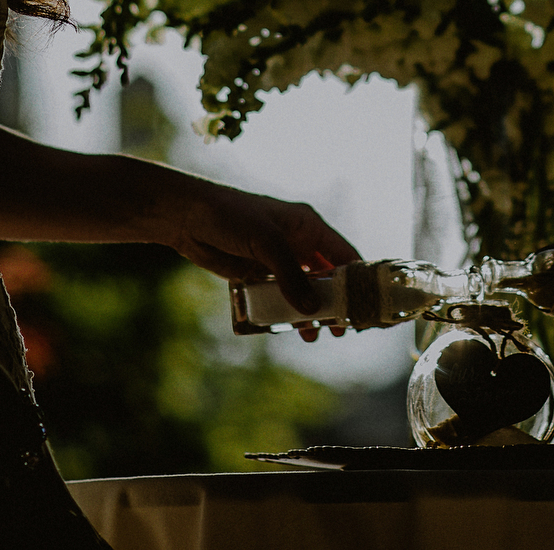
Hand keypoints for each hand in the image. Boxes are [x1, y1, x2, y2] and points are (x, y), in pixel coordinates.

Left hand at [143, 171, 361, 341]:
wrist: (187, 218)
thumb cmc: (231, 217)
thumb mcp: (266, 243)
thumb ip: (290, 275)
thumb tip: (311, 309)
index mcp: (307, 226)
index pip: (343, 254)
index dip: (357, 279)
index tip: (366, 306)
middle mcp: (297, 243)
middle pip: (326, 277)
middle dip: (334, 302)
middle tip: (341, 329)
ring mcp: (277, 260)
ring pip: (302, 291)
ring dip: (309, 312)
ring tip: (314, 336)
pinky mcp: (257, 274)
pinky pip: (278, 297)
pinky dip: (285, 313)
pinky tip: (288, 330)